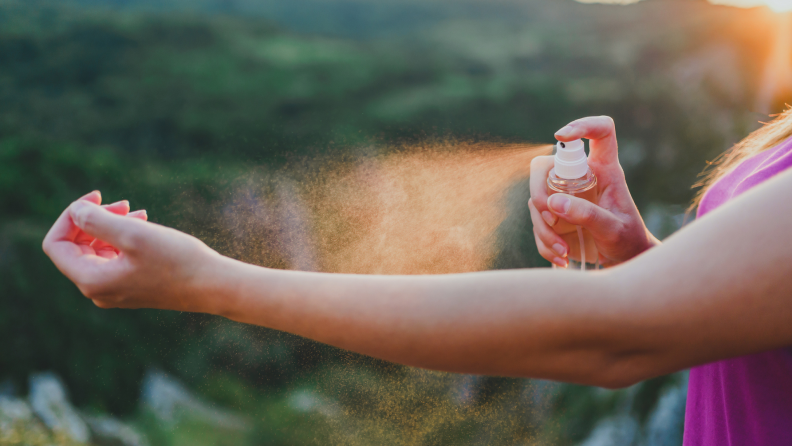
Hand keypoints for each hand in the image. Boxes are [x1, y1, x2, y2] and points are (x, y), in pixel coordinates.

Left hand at [42, 191, 222, 310]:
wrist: (213, 286)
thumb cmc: (177, 261)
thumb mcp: (134, 234)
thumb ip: (97, 220)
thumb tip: (75, 211)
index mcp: (91, 280)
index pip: (56, 244)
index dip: (69, 217)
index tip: (95, 198)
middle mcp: (98, 290)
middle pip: (76, 246)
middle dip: (93, 219)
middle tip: (124, 202)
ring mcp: (115, 290)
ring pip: (96, 250)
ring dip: (110, 225)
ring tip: (138, 211)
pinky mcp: (131, 286)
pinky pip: (114, 257)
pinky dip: (123, 237)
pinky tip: (144, 223)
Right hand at [528, 116, 659, 266]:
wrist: (622, 261)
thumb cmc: (626, 240)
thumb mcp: (613, 230)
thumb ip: (587, 215)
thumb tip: (554, 203)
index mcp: (605, 171)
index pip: (600, 134)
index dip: (582, 126)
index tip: (561, 136)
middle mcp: (581, 178)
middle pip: (545, 166)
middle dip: (538, 191)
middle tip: (549, 217)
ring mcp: (564, 195)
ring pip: (537, 199)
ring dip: (543, 228)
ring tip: (563, 251)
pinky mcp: (554, 214)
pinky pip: (537, 222)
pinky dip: (543, 242)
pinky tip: (561, 257)